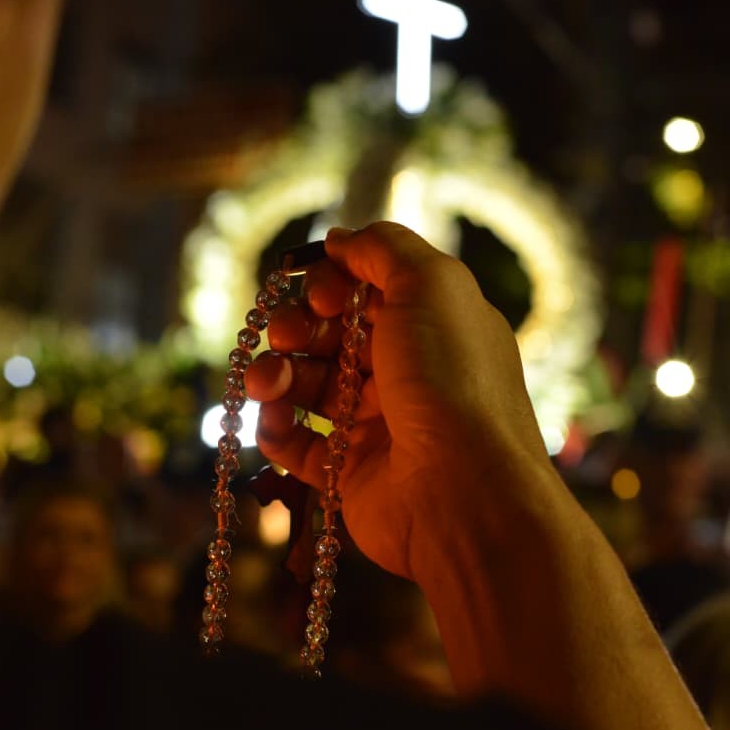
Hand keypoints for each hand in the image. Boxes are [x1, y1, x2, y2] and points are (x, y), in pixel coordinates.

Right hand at [245, 223, 550, 579]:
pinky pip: (295, 443)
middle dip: (297, 328)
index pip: (367, 291)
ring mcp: (377, 425)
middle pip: (330, 336)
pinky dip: (275, 427)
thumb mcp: (433, 284)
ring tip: (266, 382)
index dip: (333, 285)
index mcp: (432, 326)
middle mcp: (407, 372)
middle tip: (284, 334)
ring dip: (275, 374)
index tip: (321, 294)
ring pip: (306, 386)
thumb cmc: (452, 379)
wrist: (464, 490)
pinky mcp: (347, 473)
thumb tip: (341, 239)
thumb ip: (385, 248)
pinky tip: (273, 419)